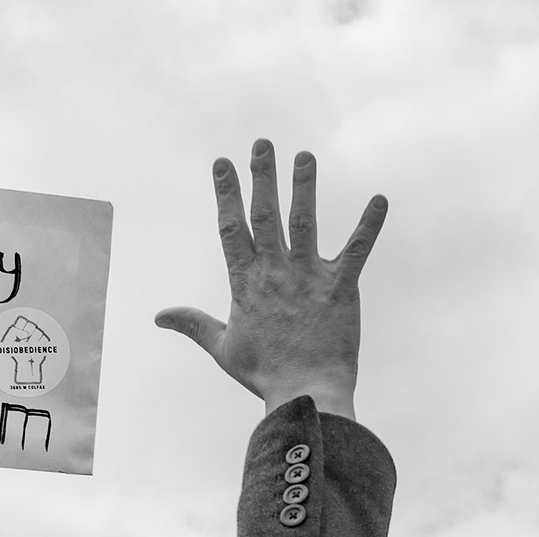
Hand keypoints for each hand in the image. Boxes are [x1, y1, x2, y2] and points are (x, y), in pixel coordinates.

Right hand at [155, 140, 386, 420]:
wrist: (306, 392)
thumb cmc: (264, 374)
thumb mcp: (222, 348)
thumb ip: (192, 324)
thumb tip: (158, 316)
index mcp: (246, 284)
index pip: (231, 228)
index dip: (226, 193)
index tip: (222, 163)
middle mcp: (275, 273)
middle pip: (265, 215)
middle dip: (263, 176)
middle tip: (263, 143)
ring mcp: (308, 278)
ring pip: (305, 222)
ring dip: (304, 187)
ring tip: (304, 156)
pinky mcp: (341, 288)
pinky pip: (357, 250)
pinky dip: (369, 224)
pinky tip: (380, 199)